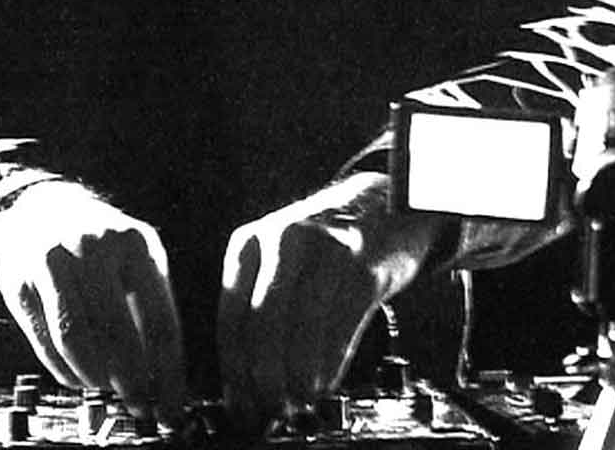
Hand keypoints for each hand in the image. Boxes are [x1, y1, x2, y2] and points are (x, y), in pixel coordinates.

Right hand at [0, 181, 185, 422]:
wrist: (37, 210)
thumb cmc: (100, 247)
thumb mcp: (136, 259)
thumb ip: (151, 309)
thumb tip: (163, 379)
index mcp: (135, 243)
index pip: (160, 320)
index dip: (166, 373)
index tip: (170, 407)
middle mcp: (93, 247)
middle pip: (117, 332)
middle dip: (131, 381)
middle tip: (137, 405)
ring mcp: (52, 261)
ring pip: (75, 338)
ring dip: (94, 376)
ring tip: (105, 387)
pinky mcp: (20, 281)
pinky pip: (45, 340)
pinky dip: (65, 370)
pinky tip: (78, 377)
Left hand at [217, 173, 445, 429]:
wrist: (383, 204)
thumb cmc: (325, 244)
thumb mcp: (278, 262)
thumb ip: (259, 312)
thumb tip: (245, 385)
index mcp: (249, 243)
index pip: (231, 319)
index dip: (235, 372)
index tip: (241, 403)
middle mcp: (283, 240)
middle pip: (263, 328)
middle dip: (265, 380)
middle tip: (272, 410)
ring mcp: (325, 249)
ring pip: (301, 331)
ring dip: (298, 378)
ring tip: (299, 400)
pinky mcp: (364, 264)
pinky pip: (341, 327)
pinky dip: (330, 365)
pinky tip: (324, 382)